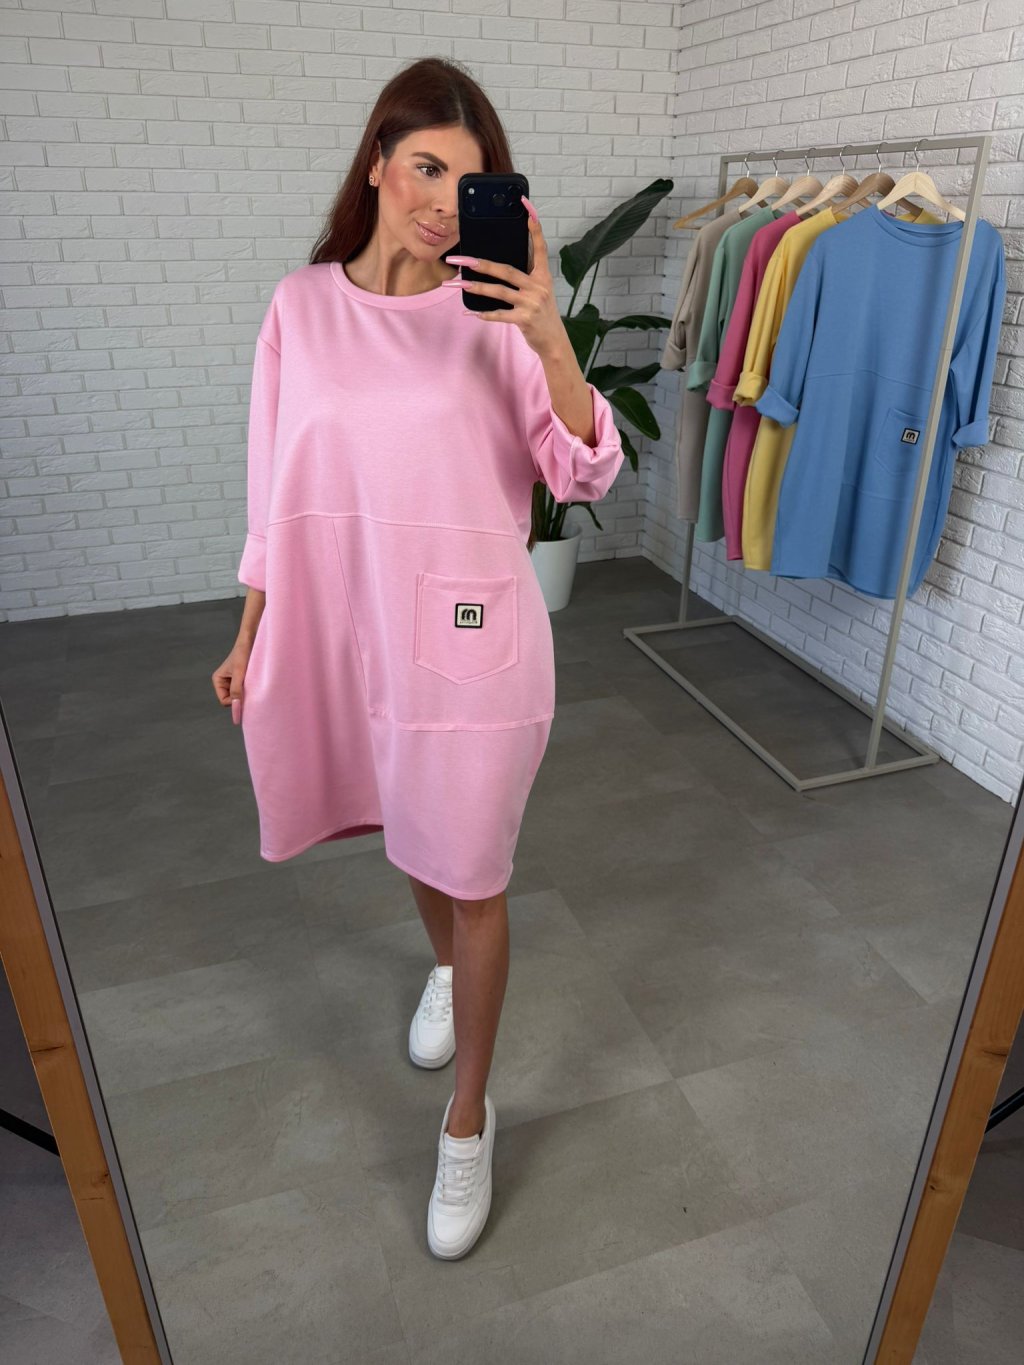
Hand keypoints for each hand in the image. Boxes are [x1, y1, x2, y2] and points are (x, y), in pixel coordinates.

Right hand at [212, 639, 252, 725]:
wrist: (252, 640)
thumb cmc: (243, 653)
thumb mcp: (239, 672)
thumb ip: (236, 689)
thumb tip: (235, 706)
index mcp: (218, 680)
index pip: (224, 701)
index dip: (234, 701)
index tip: (246, 695)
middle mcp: (224, 682)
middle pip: (232, 700)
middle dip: (241, 697)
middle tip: (250, 687)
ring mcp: (233, 681)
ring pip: (239, 696)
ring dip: (247, 692)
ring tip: (253, 681)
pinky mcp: (242, 679)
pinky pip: (245, 690)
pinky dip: (250, 688)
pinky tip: (255, 681)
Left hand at [446, 196, 566, 359]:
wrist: (554, 341)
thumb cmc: (542, 313)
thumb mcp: (539, 290)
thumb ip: (525, 276)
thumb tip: (499, 264)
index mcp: (543, 276)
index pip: (539, 247)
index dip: (534, 229)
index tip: (528, 208)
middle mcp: (538, 286)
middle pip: (506, 270)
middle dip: (481, 264)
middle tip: (461, 259)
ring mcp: (531, 303)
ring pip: (499, 291)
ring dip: (476, 288)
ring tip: (457, 285)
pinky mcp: (524, 319)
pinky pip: (499, 315)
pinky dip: (484, 314)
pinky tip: (470, 313)